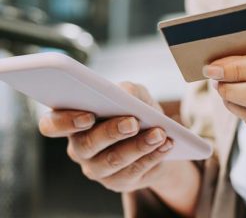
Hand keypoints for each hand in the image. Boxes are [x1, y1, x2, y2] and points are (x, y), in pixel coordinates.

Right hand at [39, 82, 199, 215]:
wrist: (156, 137)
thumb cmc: (136, 111)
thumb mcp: (134, 95)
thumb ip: (127, 91)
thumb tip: (124, 95)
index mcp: (73, 122)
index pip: (52, 125)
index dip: (65, 122)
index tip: (88, 116)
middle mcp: (79, 148)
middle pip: (86, 145)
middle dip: (111, 132)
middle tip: (132, 122)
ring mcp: (97, 169)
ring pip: (112, 161)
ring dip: (138, 146)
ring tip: (159, 134)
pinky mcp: (118, 182)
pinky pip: (134, 172)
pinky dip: (152, 156)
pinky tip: (166, 145)